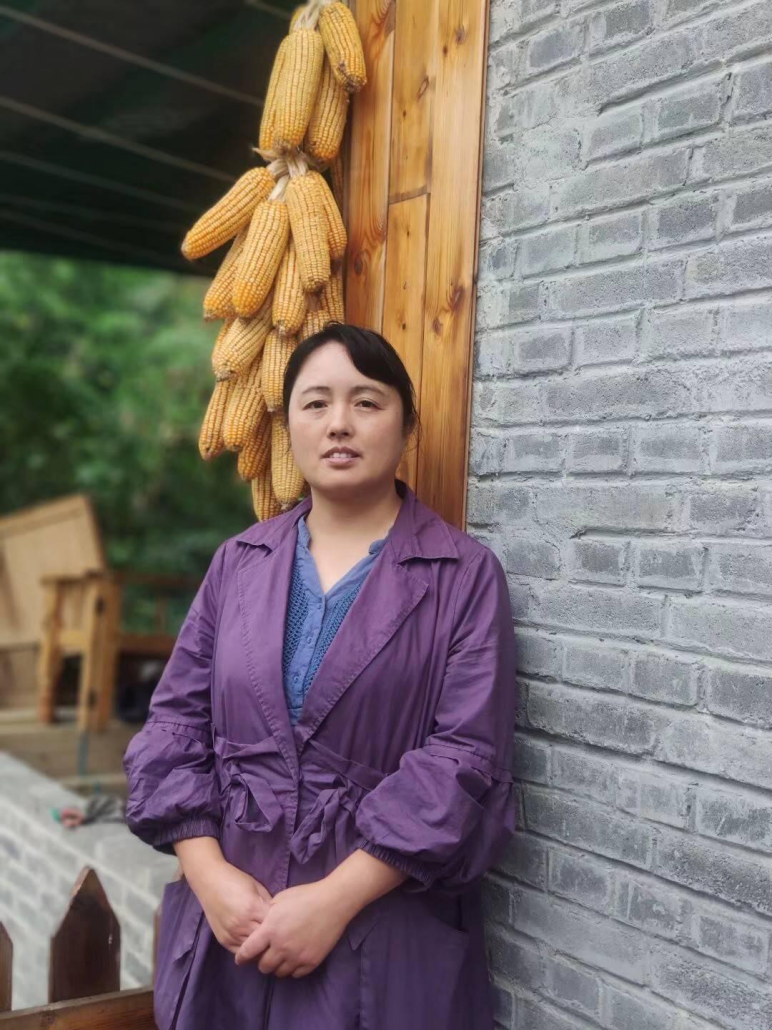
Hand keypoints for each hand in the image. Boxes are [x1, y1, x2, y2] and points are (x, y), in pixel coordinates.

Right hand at [192, 860, 272, 954]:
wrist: (209, 881)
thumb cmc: (235, 880)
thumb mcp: (257, 887)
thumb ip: (268, 903)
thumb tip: (278, 917)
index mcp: (253, 908)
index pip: (274, 925)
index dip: (281, 926)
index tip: (286, 926)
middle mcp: (242, 924)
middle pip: (264, 941)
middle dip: (273, 939)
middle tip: (280, 938)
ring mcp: (231, 934)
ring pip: (253, 951)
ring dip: (261, 948)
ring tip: (268, 944)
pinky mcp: (223, 940)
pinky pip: (240, 952)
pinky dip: (248, 951)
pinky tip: (254, 946)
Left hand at [233, 880, 350, 977]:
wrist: (333, 902)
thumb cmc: (306, 896)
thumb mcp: (280, 899)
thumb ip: (267, 914)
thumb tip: (261, 924)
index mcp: (270, 930)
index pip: (248, 951)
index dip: (241, 957)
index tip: (240, 959)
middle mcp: (281, 947)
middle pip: (263, 966)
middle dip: (262, 961)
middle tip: (266, 954)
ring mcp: (297, 957)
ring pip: (279, 972)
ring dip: (277, 966)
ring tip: (282, 956)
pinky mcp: (311, 962)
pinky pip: (296, 974)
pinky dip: (293, 968)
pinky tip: (295, 958)